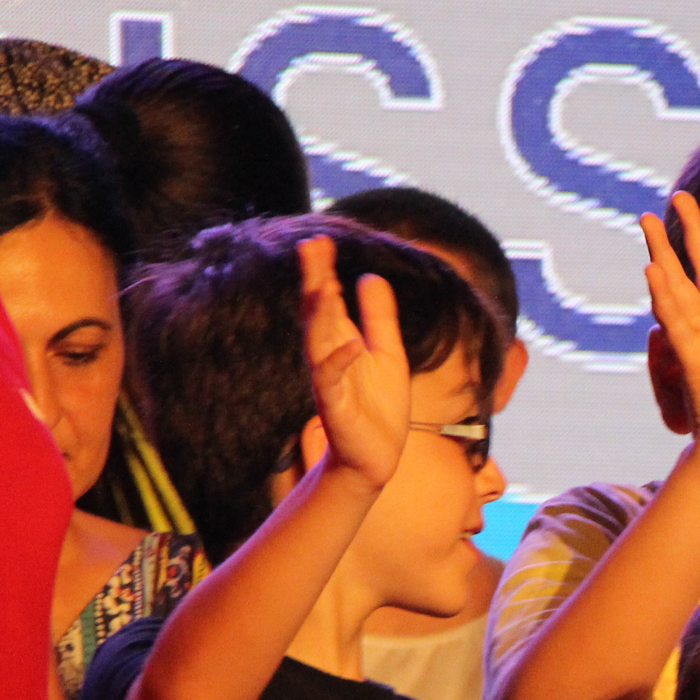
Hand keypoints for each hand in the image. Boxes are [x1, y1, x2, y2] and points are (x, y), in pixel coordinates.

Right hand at [301, 234, 408, 490]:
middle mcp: (328, 357)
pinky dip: (340, 362)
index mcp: (339, 342)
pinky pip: (333, 382)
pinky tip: (352, 344)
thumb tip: (370, 276)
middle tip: (311, 246)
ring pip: (319, 343)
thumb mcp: (387, 353)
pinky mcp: (336, 408)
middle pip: (318, 314)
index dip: (323, 271)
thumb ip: (379, 317)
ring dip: (320, 315)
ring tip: (323, 286)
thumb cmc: (378, 407)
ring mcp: (329, 382)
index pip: (328, 300)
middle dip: (315, 281)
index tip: (319, 241)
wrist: (377, 458)